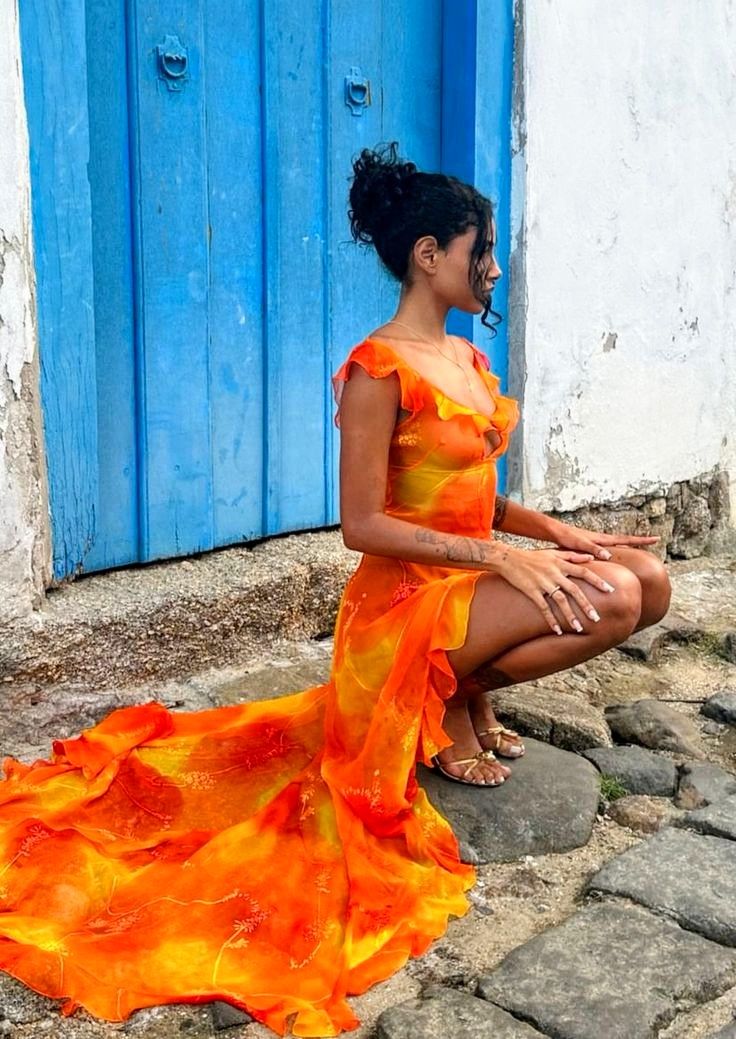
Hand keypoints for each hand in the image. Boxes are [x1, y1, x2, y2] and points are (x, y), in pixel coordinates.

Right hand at [497, 547, 616, 635]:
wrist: (508, 558)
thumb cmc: (532, 557)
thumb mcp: (553, 553)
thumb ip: (573, 556)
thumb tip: (592, 558)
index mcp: (561, 564)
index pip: (584, 572)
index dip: (597, 581)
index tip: (610, 590)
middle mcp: (554, 573)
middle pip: (574, 590)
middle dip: (586, 605)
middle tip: (597, 618)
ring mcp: (543, 583)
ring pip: (560, 601)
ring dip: (570, 615)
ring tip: (578, 628)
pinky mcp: (532, 591)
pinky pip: (543, 607)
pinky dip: (550, 619)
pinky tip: (557, 630)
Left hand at [548, 521, 659, 559]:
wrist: (554, 532)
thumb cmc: (565, 537)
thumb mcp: (579, 544)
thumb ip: (593, 549)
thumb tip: (609, 556)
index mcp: (602, 539)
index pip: (626, 539)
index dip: (641, 540)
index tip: (656, 538)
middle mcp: (602, 539)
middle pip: (626, 540)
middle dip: (640, 541)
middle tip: (655, 540)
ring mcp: (597, 542)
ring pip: (617, 544)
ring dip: (629, 545)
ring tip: (641, 548)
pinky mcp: (591, 546)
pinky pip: (608, 549)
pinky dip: (616, 551)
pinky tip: (616, 558)